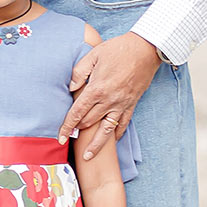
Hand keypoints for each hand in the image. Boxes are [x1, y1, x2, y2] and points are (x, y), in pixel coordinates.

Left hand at [59, 31, 160, 158]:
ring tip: (89, 156)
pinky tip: (112, 141)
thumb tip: (70, 88)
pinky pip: (124, 123)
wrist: (145, 49)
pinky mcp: (132, 103)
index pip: (77, 112)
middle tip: (70, 141)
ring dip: (97, 144)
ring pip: (106, 130)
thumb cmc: (118, 49)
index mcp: (96, 88)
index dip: (67, 126)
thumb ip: (79, 72)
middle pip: (89, 122)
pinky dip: (117, 134)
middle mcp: (109, 100)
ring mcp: (121, 104)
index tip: (60, 137)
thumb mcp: (94, 55)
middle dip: (78, 132)